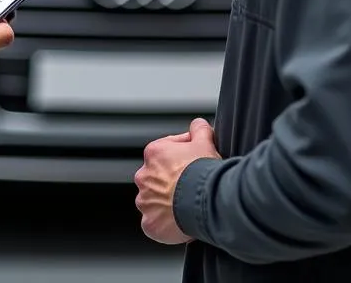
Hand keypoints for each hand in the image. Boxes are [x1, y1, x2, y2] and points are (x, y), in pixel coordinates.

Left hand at [135, 118, 221, 244]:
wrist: (206, 200)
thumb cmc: (203, 172)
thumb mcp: (205, 142)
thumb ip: (199, 129)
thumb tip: (198, 125)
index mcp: (154, 153)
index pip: (167, 152)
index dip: (184, 158)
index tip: (195, 166)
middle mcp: (144, 176)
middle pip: (158, 178)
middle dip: (172, 182)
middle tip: (191, 188)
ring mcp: (145, 201)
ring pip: (154, 202)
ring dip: (167, 203)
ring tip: (187, 207)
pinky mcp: (150, 223)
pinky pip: (155, 224)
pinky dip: (165, 224)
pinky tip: (180, 222)